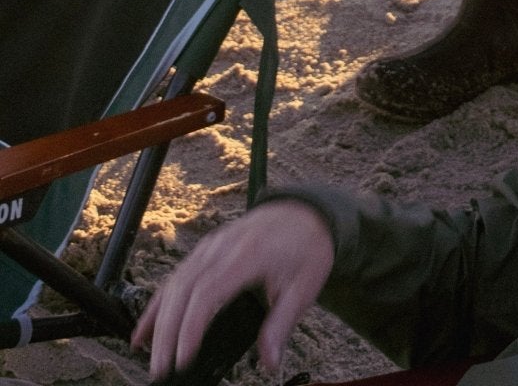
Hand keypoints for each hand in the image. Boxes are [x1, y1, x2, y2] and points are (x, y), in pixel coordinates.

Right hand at [133, 201, 334, 378]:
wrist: (307, 213)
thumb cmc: (306, 247)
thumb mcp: (305, 286)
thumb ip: (282, 323)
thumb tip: (269, 362)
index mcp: (248, 254)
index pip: (208, 291)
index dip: (190, 326)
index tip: (182, 358)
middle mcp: (223, 247)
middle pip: (183, 289)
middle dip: (167, 332)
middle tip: (161, 370)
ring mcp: (211, 246)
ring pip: (174, 282)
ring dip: (158, 321)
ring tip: (151, 358)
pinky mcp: (206, 250)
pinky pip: (176, 276)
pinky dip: (158, 304)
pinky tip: (144, 330)